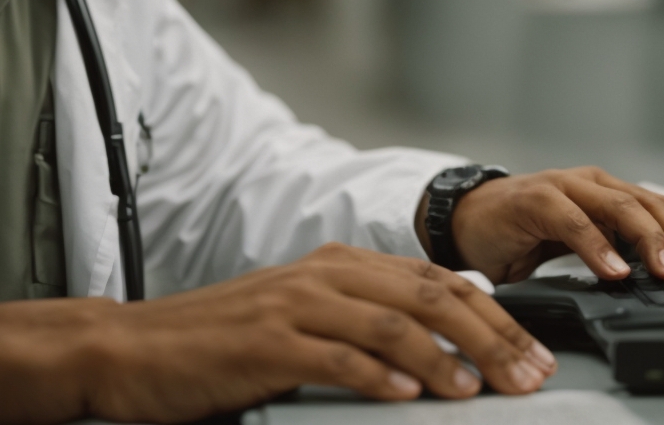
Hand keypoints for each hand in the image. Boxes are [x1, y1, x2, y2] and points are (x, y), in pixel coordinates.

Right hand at [0, 243, 557, 424]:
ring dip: (444, 359)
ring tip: (481, 390)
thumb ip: (365, 317)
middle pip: (427, 296)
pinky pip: (334, 358)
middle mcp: (319, 276)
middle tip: (529, 375)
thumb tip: (444, 327)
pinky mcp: (264, 346)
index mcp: (334, 265)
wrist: (129, 350)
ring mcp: (291, 308)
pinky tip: (408, 398)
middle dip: (489, 335)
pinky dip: (378, 377)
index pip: (433, 280)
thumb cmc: (216, 342)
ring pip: (391, 323)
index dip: (492, 315)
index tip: (534, 352)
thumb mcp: (300, 317)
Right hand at [426, 167, 663, 283]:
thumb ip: (609, 250)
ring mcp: (562, 187)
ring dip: (647, 240)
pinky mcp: (534, 199)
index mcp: (602, 193)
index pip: (656, 207)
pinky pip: (573, 221)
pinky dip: (597, 246)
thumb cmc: (520, 233)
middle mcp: (588, 184)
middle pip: (646, 203)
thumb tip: (655, 280)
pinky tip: (614, 270)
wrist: (464, 222)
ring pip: (617, 206)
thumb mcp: (575, 244)